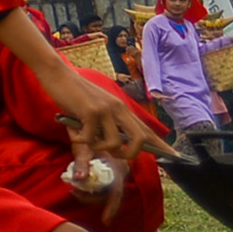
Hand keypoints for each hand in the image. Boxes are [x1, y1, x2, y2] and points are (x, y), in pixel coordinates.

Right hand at [0, 13, 175, 170]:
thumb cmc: (74, 95)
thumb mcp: (95, 110)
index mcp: (122, 109)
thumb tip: (114, 147)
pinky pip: (91, 139)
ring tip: (87, 140)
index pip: (147, 130)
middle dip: (130, 153)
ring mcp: (105, 110)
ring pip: (115, 142)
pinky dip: (81, 140)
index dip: (161, 145)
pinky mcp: (90, 111)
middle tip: (114, 155)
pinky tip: (74, 131)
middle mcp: (118, 109)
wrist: (57, 74)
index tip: (175, 157)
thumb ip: (107, 125)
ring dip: (100, 148)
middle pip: (140, 139)